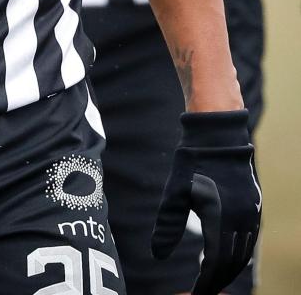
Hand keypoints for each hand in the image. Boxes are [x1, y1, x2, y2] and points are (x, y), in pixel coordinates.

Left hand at [152, 111, 260, 294]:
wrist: (217, 135)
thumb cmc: (192, 162)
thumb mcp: (174, 192)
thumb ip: (167, 225)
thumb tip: (157, 255)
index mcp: (221, 217)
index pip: (214, 262)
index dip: (205, 282)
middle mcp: (242, 218)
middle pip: (231, 263)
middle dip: (217, 281)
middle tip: (203, 293)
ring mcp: (252, 213)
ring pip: (243, 254)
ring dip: (229, 270)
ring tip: (212, 281)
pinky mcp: (255, 207)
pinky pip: (249, 240)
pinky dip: (238, 255)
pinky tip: (225, 259)